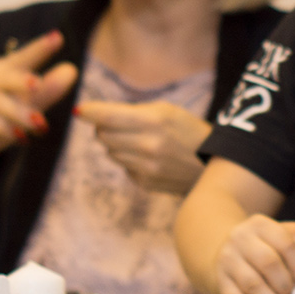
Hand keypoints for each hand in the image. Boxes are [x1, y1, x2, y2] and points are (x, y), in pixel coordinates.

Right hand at [0, 32, 80, 172]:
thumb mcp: (27, 105)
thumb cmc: (1, 116)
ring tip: (40, 125)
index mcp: (2, 70)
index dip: (38, 48)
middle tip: (38, 84)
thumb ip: (47, 90)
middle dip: (21, 80)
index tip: (58, 38)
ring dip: (16, 112)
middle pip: (3, 76)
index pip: (22, 57)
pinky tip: (19, 137)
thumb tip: (71, 70)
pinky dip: (0, 127)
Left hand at [77, 99, 211, 194]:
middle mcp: (148, 146)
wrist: (215, 165)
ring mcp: (147, 167)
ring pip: (110, 152)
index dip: (89, 112)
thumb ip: (130, 111)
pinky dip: (129, 160)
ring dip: (117, 144)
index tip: (79, 111)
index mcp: (154, 121)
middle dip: (104, 127)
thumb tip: (93, 115)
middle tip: (119, 123)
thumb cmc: (188, 131)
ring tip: (140, 140)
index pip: (107, 117)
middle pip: (103, 135)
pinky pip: (123, 167)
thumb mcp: (166, 111)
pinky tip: (149, 157)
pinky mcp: (146, 183)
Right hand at [216, 215, 294, 293]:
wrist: (222, 253)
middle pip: (268, 263)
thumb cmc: (262, 247)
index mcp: (261, 225)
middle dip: (285, 286)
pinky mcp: (219, 281)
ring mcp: (228, 260)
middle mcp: (241, 239)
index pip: (284, 242)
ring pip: (252, 283)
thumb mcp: (279, 235)